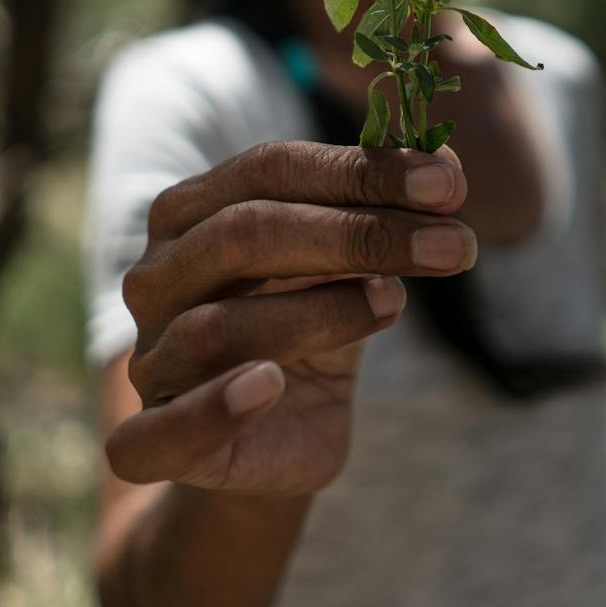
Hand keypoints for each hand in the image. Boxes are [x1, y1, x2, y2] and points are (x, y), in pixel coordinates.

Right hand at [104, 141, 472, 495]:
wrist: (281, 439)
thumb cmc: (314, 327)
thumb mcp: (349, 267)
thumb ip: (377, 213)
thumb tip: (443, 166)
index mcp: (191, 212)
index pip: (269, 169)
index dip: (360, 170)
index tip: (450, 183)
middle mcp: (157, 276)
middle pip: (246, 233)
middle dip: (360, 234)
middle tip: (455, 245)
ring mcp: (149, 358)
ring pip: (218, 325)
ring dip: (321, 312)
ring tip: (393, 305)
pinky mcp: (153, 440)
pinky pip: (159, 432)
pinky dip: (215, 407)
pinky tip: (271, 385)